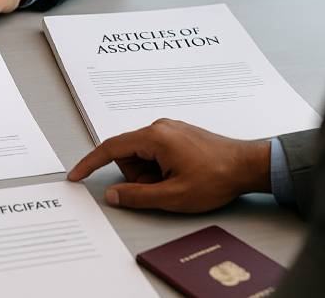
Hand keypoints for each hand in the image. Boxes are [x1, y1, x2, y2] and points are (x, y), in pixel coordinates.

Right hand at [67, 119, 270, 212]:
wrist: (248, 165)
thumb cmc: (216, 178)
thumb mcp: (173, 195)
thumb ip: (137, 196)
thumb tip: (113, 195)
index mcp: (154, 137)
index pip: (110, 148)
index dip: (90, 163)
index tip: (76, 175)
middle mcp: (159, 127)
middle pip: (127, 154)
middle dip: (137, 176)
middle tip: (162, 189)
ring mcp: (170, 129)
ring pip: (142, 155)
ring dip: (150, 174)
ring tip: (176, 182)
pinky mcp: (178, 134)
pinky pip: (155, 152)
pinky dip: (159, 168)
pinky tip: (181, 175)